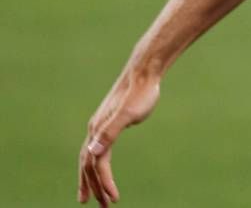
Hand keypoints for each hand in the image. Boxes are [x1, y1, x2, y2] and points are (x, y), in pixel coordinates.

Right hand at [78, 74, 160, 204]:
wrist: (144, 72)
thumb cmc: (140, 93)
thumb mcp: (128, 114)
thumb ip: (110, 132)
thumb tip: (92, 153)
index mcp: (98, 130)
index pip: (97, 164)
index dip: (104, 182)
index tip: (113, 199)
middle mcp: (95, 129)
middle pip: (89, 165)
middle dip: (93, 186)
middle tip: (101, 206)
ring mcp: (102, 125)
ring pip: (92, 157)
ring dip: (94, 177)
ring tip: (99, 194)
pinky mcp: (111, 122)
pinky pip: (100, 148)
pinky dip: (99, 162)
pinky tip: (103, 166)